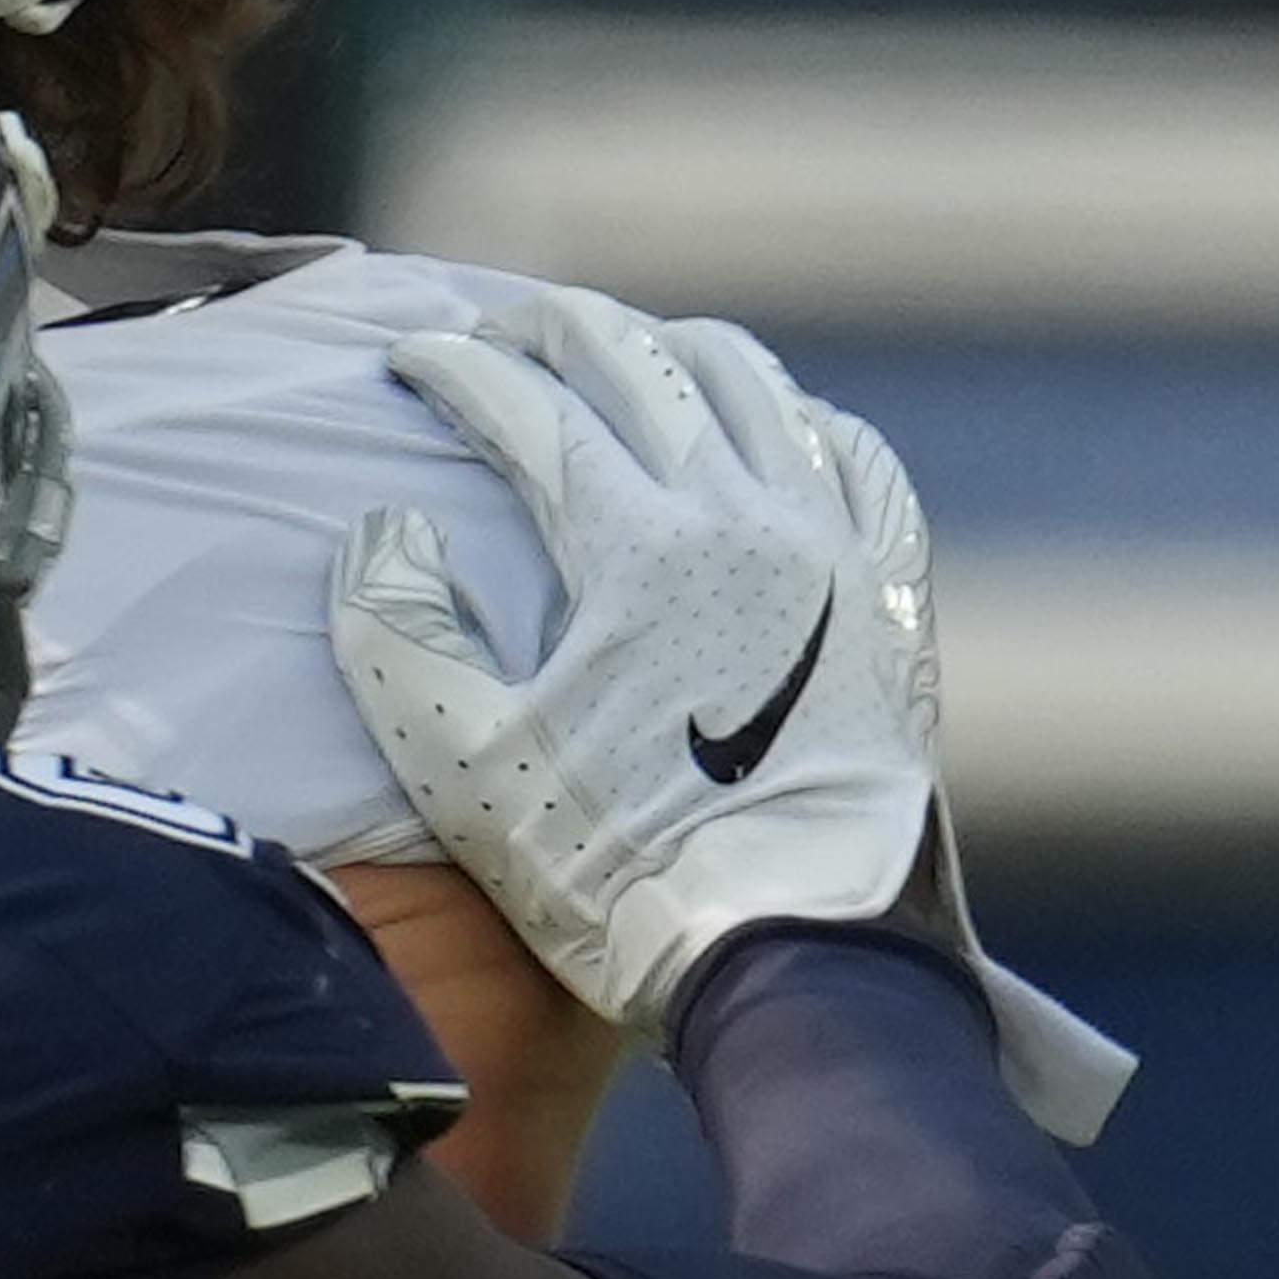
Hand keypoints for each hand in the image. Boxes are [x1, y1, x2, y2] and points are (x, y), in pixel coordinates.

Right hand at [332, 287, 938, 1038]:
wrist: (800, 951)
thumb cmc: (620, 869)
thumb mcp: (464, 764)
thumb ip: (397, 631)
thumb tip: (388, 527)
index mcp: (635, 546)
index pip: (531, 407)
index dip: (457, 370)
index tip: (411, 356)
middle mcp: (744, 517)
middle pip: (645, 364)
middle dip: (560, 328)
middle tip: (504, 330)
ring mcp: (833, 550)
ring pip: (758, 389)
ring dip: (677, 353)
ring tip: (630, 357)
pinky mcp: (890, 598)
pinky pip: (855, 463)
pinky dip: (800, 422)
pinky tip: (776, 431)